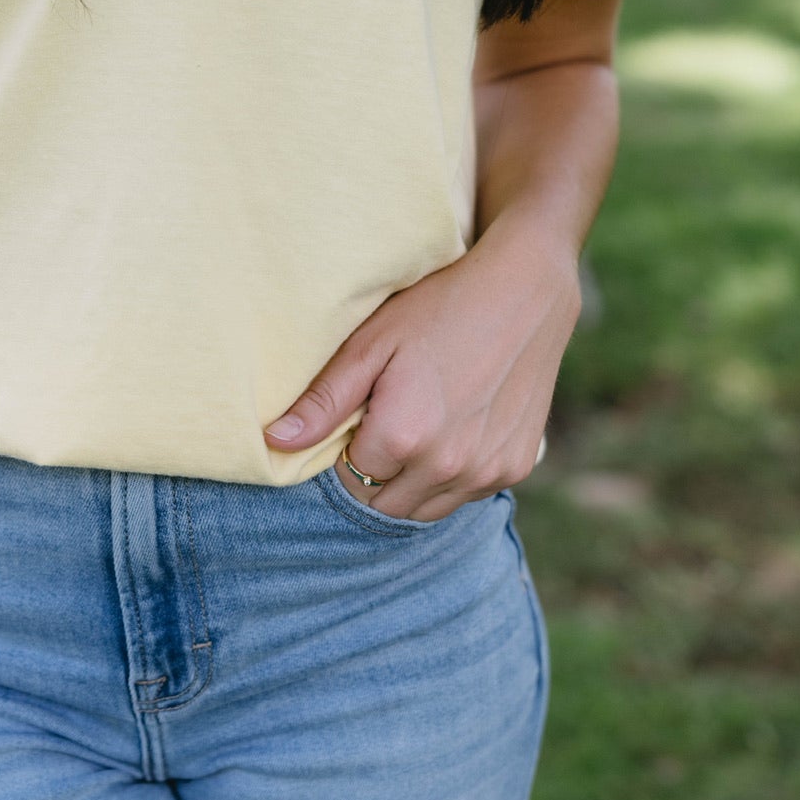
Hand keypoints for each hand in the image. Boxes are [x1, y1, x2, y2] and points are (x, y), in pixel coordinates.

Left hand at [264, 210, 580, 520]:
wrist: (524, 290)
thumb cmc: (438, 307)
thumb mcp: (370, 345)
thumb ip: (323, 402)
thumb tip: (274, 442)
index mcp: (402, 438)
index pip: (348, 481)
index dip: (342, 454)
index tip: (353, 422)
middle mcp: (446, 467)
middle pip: (384, 505)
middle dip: (372, 477)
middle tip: (379, 426)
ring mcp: (485, 472)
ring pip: (424, 509)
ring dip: (408, 485)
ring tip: (413, 430)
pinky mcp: (515, 469)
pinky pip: (465, 495)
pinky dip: (449, 478)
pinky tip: (450, 432)